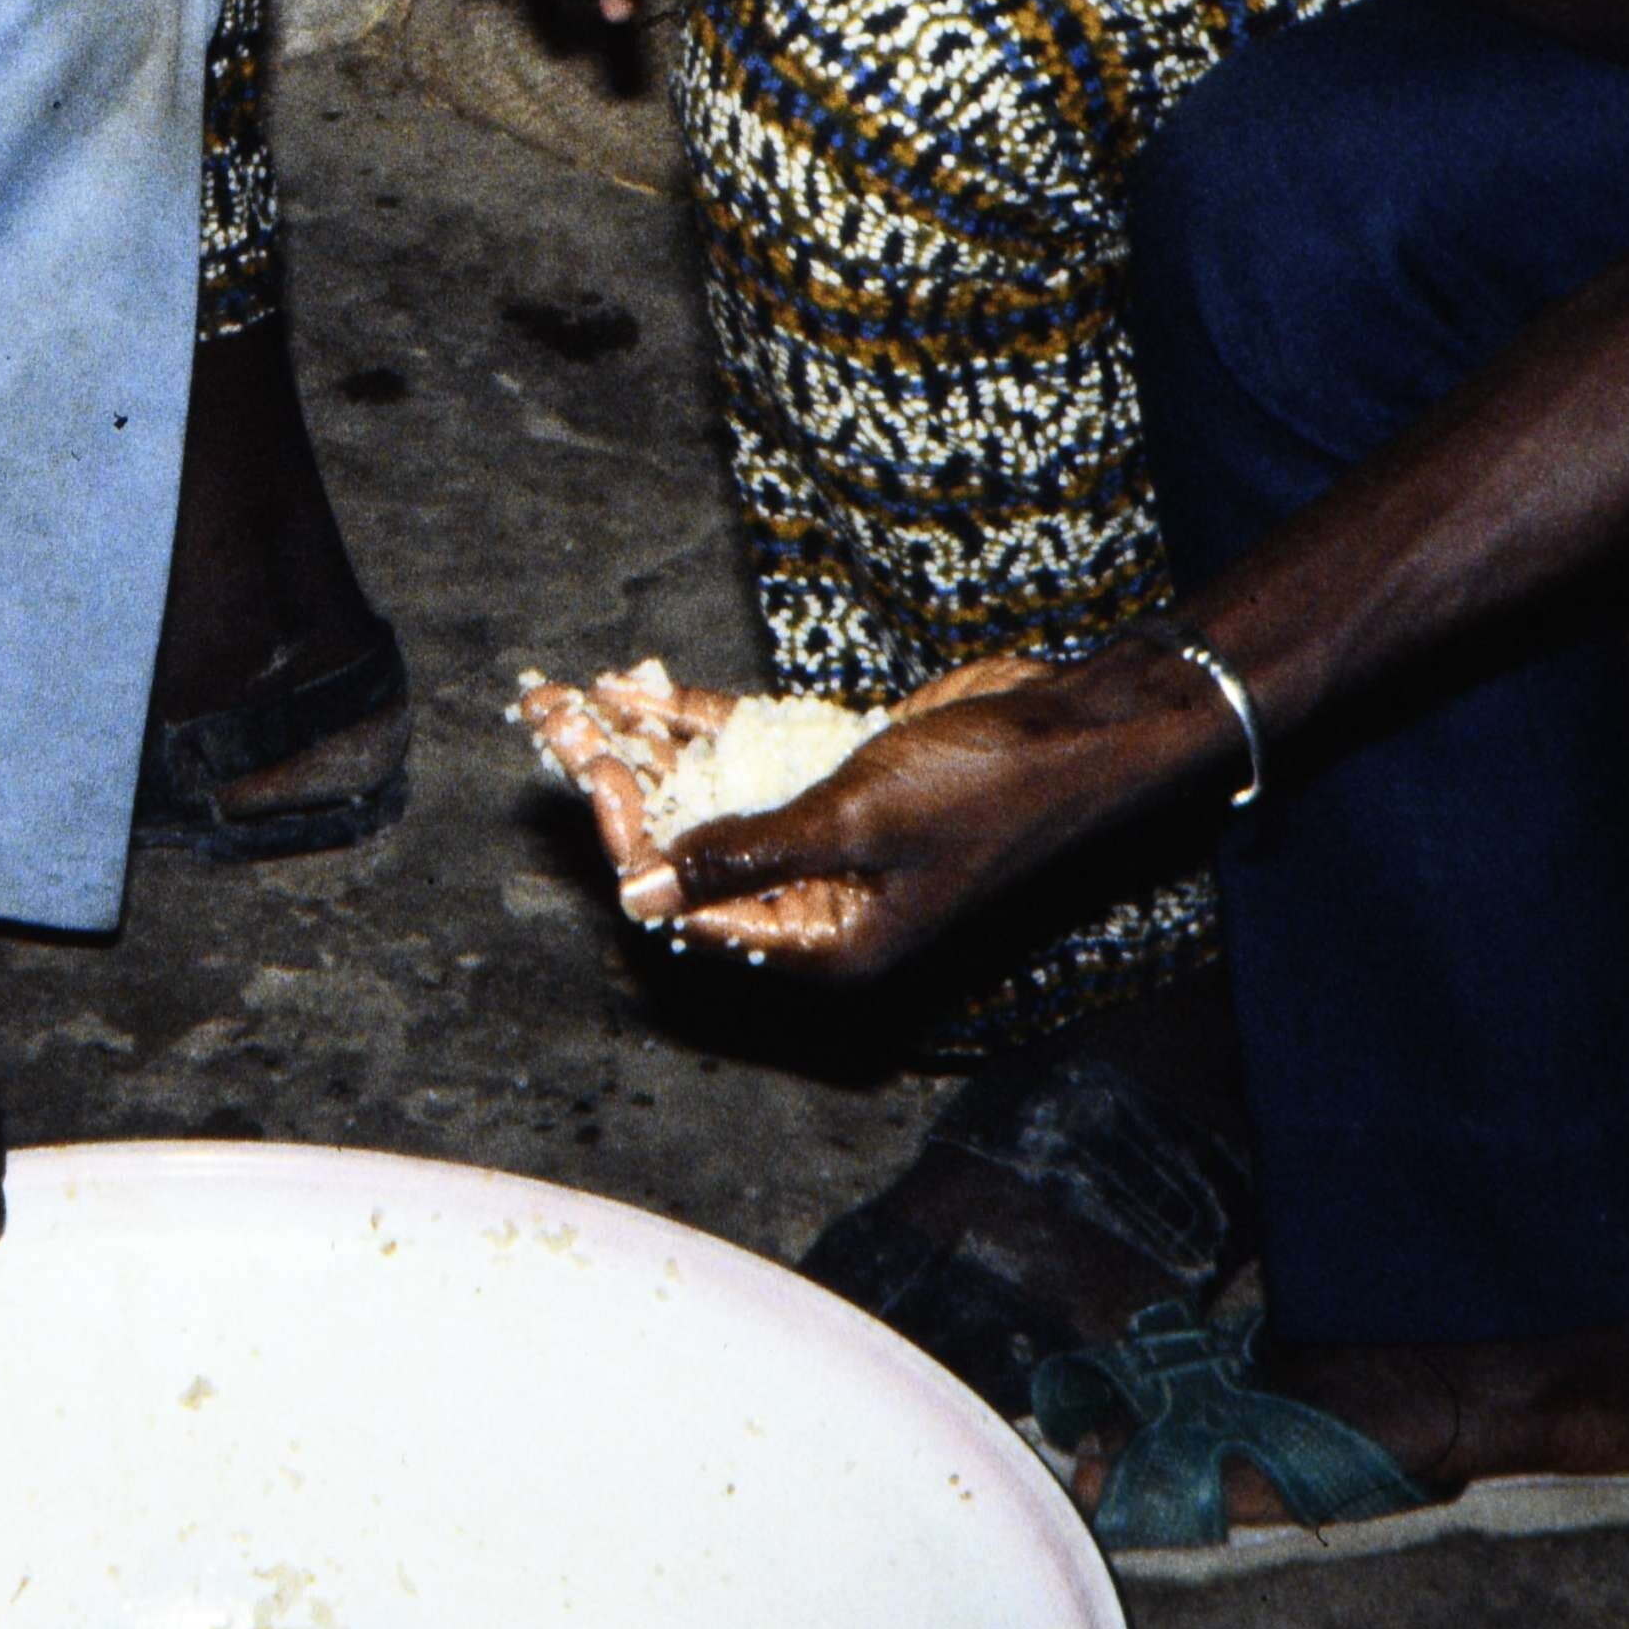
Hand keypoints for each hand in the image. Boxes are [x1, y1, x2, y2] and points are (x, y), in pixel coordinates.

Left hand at [592, 650, 1215, 977]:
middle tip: (551, 717)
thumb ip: (747, 855)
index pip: (692, 906)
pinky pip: (746, 753)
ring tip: (567, 694)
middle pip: (682, 844)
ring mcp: (820, 835)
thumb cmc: (987, 788)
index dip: (631, 841)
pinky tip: (633, 687)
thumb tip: (641, 895)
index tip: (593, 773)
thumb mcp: (856, 823)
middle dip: (616, 780)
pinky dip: (694, 722)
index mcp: (822, 942)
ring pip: (704, 791)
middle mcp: (811, 897)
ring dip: (640, 743)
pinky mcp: (832, 777)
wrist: (1076, 729)